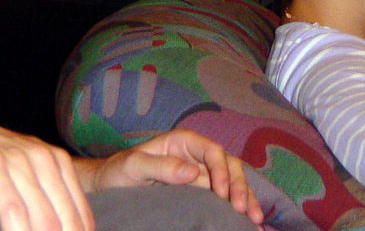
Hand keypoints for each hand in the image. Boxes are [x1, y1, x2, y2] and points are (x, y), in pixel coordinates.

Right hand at [0, 104, 92, 230]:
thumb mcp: (16, 169)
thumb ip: (38, 192)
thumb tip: (56, 228)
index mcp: (53, 160)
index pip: (79, 209)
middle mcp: (39, 157)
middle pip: (64, 215)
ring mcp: (15, 159)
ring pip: (42, 213)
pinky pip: (11, 205)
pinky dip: (18, 228)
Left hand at [81, 129, 262, 225]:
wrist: (109, 186)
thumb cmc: (119, 171)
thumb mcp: (135, 166)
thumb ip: (162, 166)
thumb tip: (193, 172)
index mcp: (183, 142)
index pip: (212, 151)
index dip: (221, 171)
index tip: (222, 194)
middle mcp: (196, 155)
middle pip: (228, 165)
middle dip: (240, 186)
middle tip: (242, 210)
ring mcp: (200, 173)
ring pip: (232, 181)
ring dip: (246, 197)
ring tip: (255, 219)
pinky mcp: (200, 191)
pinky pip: (224, 196)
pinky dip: (238, 205)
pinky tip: (247, 221)